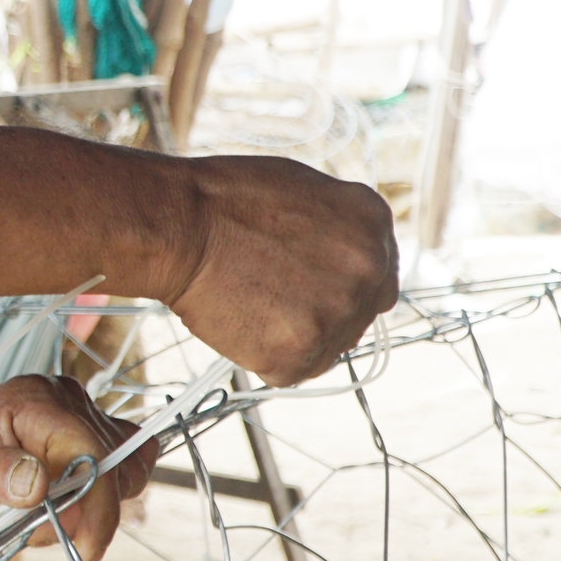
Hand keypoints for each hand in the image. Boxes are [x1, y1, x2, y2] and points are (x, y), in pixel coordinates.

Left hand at [0, 374, 155, 560]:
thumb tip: (38, 484)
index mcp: (36, 401)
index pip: (94, 453)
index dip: (99, 507)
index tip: (88, 551)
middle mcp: (65, 399)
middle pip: (118, 462)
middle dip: (89, 510)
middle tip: (39, 530)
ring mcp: (76, 413)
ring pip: (122, 468)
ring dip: (90, 506)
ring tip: (36, 517)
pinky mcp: (79, 433)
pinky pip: (111, 469)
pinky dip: (92, 498)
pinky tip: (51, 506)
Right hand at [171, 156, 398, 385]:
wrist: (180, 226)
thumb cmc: (225, 201)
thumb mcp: (304, 190)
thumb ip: (340, 228)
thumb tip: (345, 259)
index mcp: (372, 223)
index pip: (380, 278)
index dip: (345, 285)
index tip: (316, 287)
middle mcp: (368, 269)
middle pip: (359, 317)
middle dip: (322, 312)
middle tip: (275, 297)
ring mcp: (337, 314)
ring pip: (328, 347)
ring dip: (295, 336)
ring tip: (252, 302)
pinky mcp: (299, 354)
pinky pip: (292, 370)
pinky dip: (265, 356)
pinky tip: (242, 321)